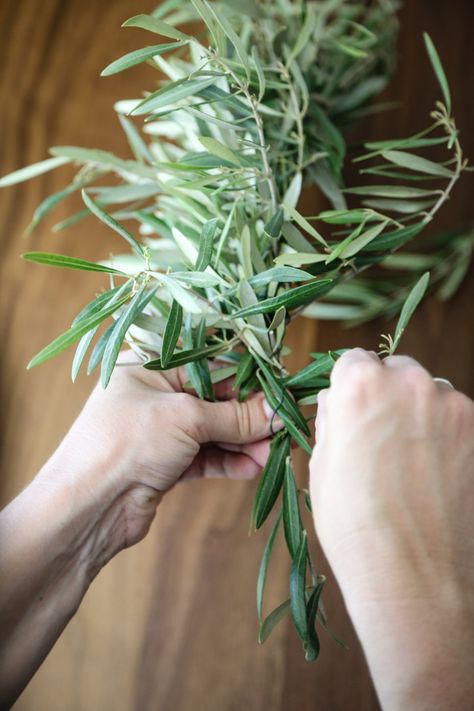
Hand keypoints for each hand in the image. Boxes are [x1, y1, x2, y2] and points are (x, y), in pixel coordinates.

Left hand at [47, 352, 277, 551]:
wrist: (88, 506)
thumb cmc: (127, 442)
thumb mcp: (186, 419)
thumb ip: (235, 415)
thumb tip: (277, 411)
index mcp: (151, 366)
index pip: (212, 363)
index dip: (248, 379)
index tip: (279, 393)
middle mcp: (156, 394)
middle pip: (216, 398)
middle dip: (249, 415)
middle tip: (281, 428)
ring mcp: (161, 429)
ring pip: (214, 429)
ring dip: (244, 441)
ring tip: (270, 453)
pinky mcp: (167, 462)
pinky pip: (206, 455)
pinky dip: (229, 460)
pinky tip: (251, 467)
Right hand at [309, 348, 473, 709]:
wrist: (415, 578)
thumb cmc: (356, 527)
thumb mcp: (322, 467)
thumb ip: (331, 419)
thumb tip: (337, 401)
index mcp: (360, 386)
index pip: (352, 361)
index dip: (348, 387)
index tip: (351, 412)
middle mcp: (410, 382)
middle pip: (395, 371)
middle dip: (386, 395)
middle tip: (380, 440)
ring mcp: (452, 405)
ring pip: (430, 394)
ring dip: (419, 413)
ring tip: (410, 462)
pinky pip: (456, 419)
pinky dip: (446, 435)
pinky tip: (435, 473)